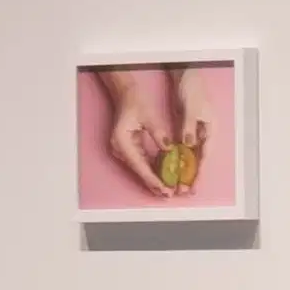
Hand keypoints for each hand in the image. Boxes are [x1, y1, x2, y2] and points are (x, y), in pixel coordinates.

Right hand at [101, 66, 176, 195]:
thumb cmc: (135, 103)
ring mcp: (122, 149)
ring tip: (168, 189)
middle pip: (139, 170)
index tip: (164, 189)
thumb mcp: (149, 116)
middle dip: (154, 183)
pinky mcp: (128, 148)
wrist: (126, 95)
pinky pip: (141, 161)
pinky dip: (152, 169)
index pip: (140, 165)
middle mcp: (120, 148)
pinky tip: (163, 177)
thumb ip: (159, 134)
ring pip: (140, 168)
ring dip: (154, 178)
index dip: (153, 179)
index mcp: (122, 141)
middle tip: (169, 194)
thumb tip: (169, 149)